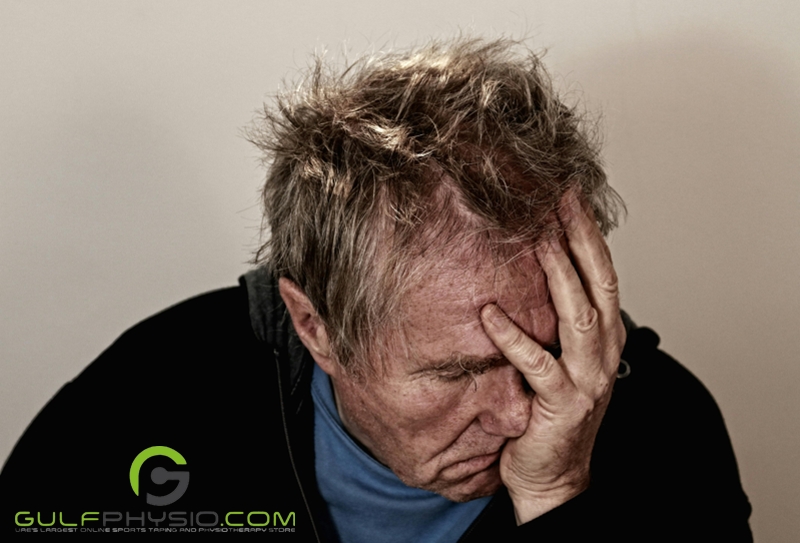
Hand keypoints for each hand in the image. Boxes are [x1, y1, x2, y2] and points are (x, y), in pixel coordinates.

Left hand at [480, 189, 625, 523]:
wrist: (553, 475)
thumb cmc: (552, 413)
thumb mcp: (563, 358)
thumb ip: (556, 319)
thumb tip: (530, 270)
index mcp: (605, 336)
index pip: (603, 273)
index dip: (588, 233)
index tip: (568, 195)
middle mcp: (603, 352)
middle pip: (599, 282)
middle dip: (580, 237)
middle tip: (558, 198)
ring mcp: (586, 378)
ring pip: (579, 315)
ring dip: (559, 274)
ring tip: (538, 239)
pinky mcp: (561, 404)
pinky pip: (537, 365)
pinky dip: (514, 338)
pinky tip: (490, 314)